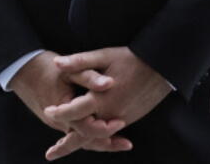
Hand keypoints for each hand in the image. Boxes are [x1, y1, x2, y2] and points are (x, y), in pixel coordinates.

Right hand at [8, 51, 125, 139]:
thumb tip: (109, 83)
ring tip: (121, 143)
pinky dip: (90, 136)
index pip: (86, 127)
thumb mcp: (68, 69)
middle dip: (107, 143)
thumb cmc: (46, 67)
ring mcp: (57, 124)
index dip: (104, 127)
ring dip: (100, 142)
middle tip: (127, 143)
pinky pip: (76, 134)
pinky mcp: (58, 121)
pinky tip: (104, 135)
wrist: (22, 70)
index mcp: (63, 110)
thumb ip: (89, 76)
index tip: (122, 121)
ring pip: (80, 140)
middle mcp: (59, 122)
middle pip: (85, 140)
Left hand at [42, 47, 170, 158]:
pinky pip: (109, 134)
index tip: (47, 111)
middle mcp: (111, 114)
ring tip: (64, 148)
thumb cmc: (131, 59)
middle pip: (84, 136)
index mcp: (102, 98)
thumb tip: (57, 64)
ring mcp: (121, 119)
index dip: (59, 112)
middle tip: (50, 154)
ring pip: (97, 138)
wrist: (162, 67)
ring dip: (79, 144)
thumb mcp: (104, 56)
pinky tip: (88, 139)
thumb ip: (79, 61)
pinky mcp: (129, 119)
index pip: (75, 112)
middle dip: (65, 145)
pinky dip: (96, 139)